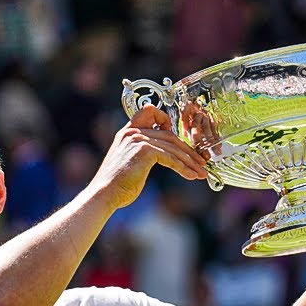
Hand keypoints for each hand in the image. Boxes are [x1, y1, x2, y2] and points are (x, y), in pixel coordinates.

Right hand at [90, 105, 210, 210]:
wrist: (104, 194)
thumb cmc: (115, 185)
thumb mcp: (128, 162)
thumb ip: (141, 152)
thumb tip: (162, 156)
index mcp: (127, 132)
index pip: (149, 112)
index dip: (165, 119)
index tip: (175, 135)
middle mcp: (132, 132)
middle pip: (169, 135)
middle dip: (187, 150)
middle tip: (200, 162)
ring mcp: (138, 140)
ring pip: (173, 147)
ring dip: (190, 161)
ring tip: (201, 172)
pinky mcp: (145, 151)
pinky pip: (171, 158)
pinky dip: (183, 168)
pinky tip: (191, 176)